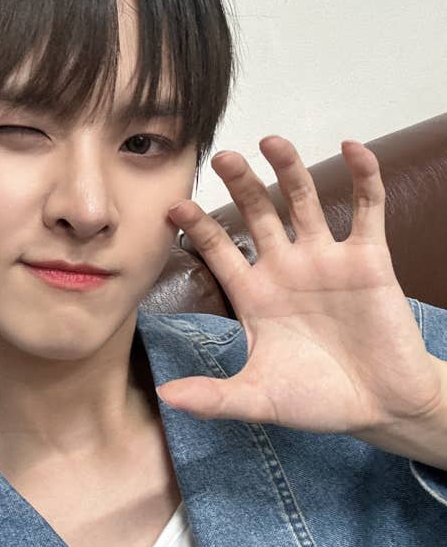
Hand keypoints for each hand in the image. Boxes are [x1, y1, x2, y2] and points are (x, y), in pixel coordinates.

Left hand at [155, 136, 444, 437]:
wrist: (381, 406)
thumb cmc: (318, 400)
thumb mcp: (260, 398)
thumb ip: (214, 397)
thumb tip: (165, 397)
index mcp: (255, 295)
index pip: (219, 250)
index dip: (198, 227)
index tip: (175, 205)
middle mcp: (286, 268)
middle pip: (258, 214)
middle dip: (241, 185)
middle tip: (222, 157)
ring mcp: (327, 259)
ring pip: (305, 202)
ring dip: (290, 170)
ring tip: (272, 141)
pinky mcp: (369, 258)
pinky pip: (367, 209)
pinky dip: (364, 178)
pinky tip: (351, 149)